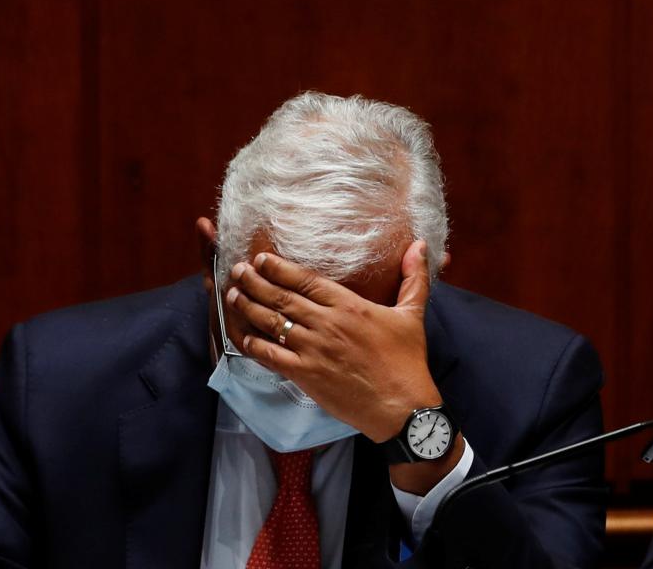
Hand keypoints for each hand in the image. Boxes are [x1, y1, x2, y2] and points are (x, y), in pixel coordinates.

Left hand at [224, 240, 441, 442]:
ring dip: (249, 308)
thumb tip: (420, 245)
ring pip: (272, 323)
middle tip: (237, 271)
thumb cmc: (407, 361)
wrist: (402, 407)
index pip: (306, 280)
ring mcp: (314, 350)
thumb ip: (413, 278)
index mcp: (349, 306)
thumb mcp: (413, 314)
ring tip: (233, 295)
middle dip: (255, 282)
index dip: (279, 268)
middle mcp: (327, 324)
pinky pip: (272, 357)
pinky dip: (254, 346)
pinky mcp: (306, 375)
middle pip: (282, 297)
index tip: (261, 258)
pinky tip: (242, 336)